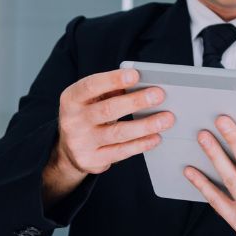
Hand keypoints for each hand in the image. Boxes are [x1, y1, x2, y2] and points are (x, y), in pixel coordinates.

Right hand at [42, 68, 174, 206]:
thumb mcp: (91, 100)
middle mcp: (72, 120)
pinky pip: (121, 151)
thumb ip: (110, 91)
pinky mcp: (92, 160)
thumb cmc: (88, 115)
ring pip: (118, 133)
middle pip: (108, 109)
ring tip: (166, 119)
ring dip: (145, 125)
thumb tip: (142, 85)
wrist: (69, 150)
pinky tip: (156, 137)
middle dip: (135, 101)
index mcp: (71, 99)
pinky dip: (141, 144)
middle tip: (159, 95)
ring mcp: (80, 142)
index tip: (135, 75)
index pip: (91, 86)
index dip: (113, 80)